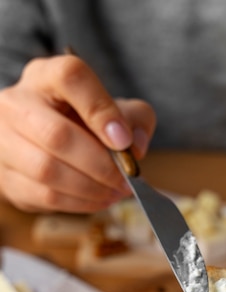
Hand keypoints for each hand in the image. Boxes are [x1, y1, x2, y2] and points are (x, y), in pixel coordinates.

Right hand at [0, 55, 155, 212]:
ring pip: (48, 170)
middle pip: (56, 134)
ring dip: (91, 188)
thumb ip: (135, 120)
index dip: (100, 110)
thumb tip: (136, 146)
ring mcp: (5, 141)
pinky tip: (100, 200)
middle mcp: (17, 103)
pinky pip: (45, 196)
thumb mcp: (116, 110)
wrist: (48, 146)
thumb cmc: (86, 124)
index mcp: (46, 76)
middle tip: (126, 179)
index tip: (125, 141)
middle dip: (100, 164)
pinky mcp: (8, 178)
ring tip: (116, 192)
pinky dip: (80, 203)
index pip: (70, 77)